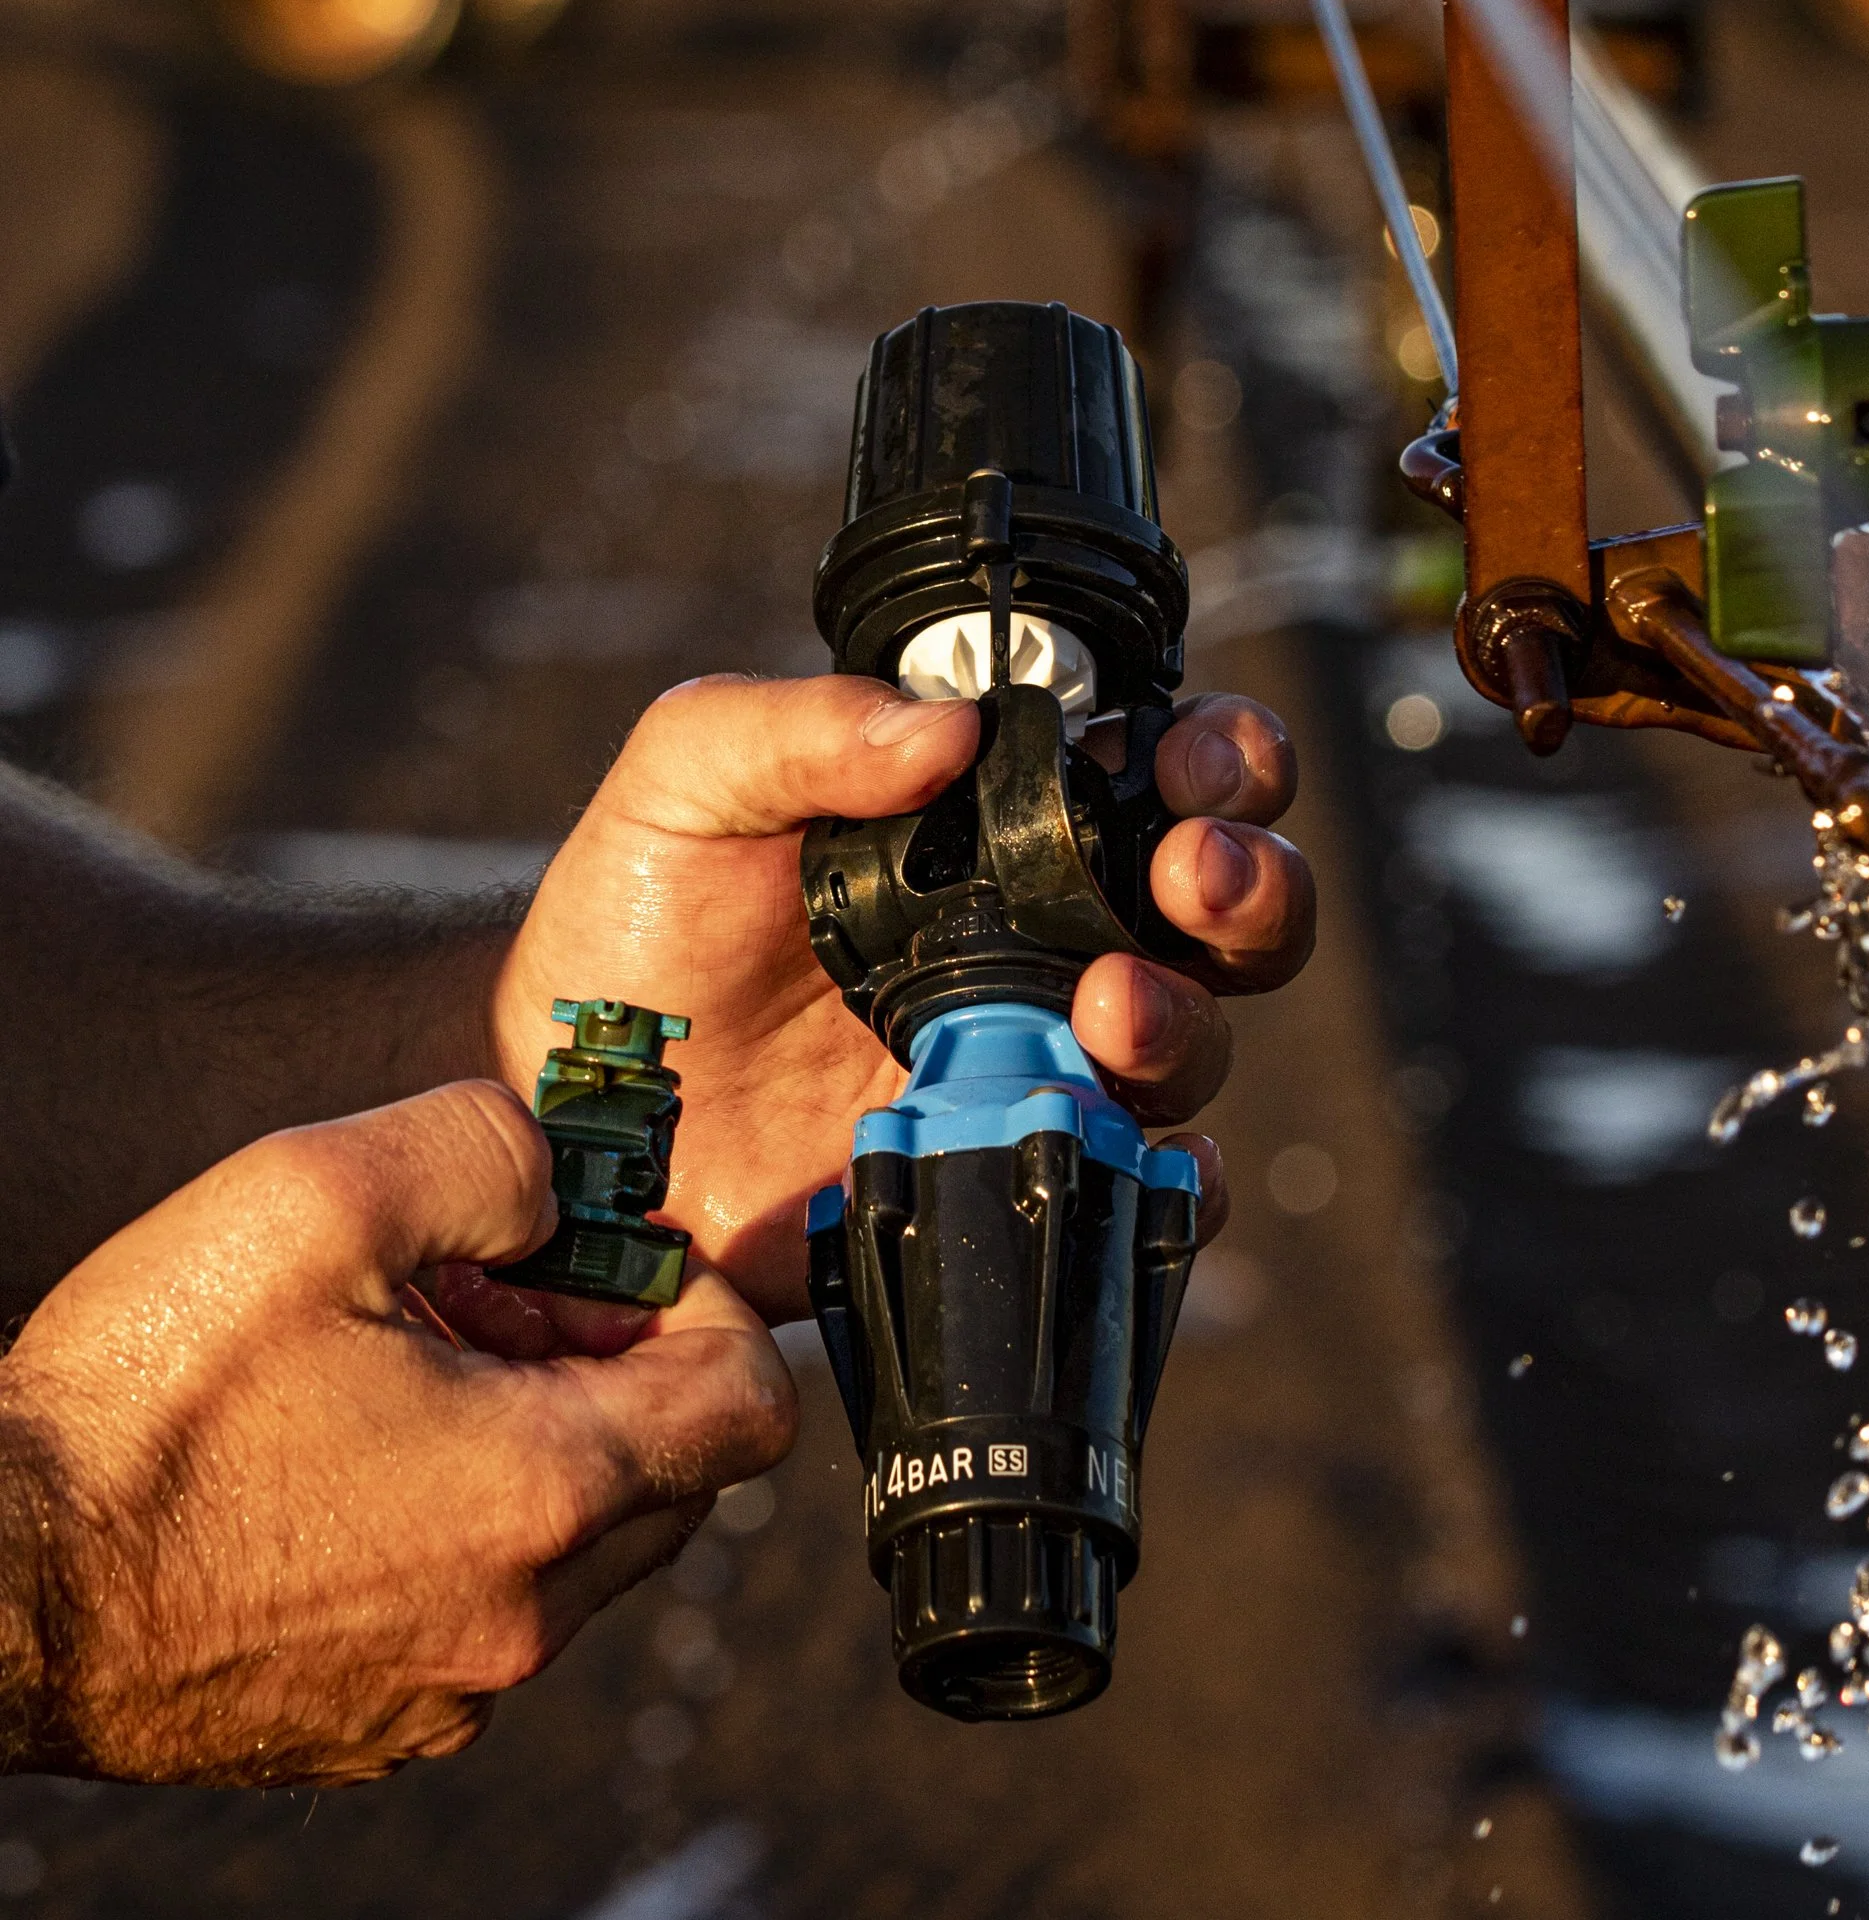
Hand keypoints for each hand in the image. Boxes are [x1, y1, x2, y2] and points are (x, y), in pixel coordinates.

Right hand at [0, 1083, 792, 1783]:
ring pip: (575, 1556)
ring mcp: (451, 1694)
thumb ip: (481, 1153)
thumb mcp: (314, 1196)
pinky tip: (338, 1471)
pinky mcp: (375, 1733)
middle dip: (610, 1376)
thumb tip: (556, 1183)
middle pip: (674, 1483)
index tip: (601, 1267)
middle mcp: (524, 1618)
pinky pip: (480, 1620)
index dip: (702, 1309)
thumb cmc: (140, 1402)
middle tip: (480, 1305)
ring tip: (392, 1378)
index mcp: (544, 1491)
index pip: (750, 1407)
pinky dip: (454, 1538)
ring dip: (529, 1455)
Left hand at [485, 674, 1314, 1320]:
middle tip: (1188, 878)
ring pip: (1195, 1044)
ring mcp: (1035, 1066)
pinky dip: (1174, 1183)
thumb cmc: (629, 937)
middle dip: (1246, 885)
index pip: (1155, 773)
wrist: (572, 1125)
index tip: (1189, 766)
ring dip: (1187, 1018)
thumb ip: (798, 726)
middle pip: (1224, 910)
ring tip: (1106, 1011)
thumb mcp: (686, 788)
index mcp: (993, 827)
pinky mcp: (1006, 1175)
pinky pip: (1143, 1192)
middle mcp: (1041, 943)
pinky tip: (1123, 1148)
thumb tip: (945, 726)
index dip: (1214, 761)